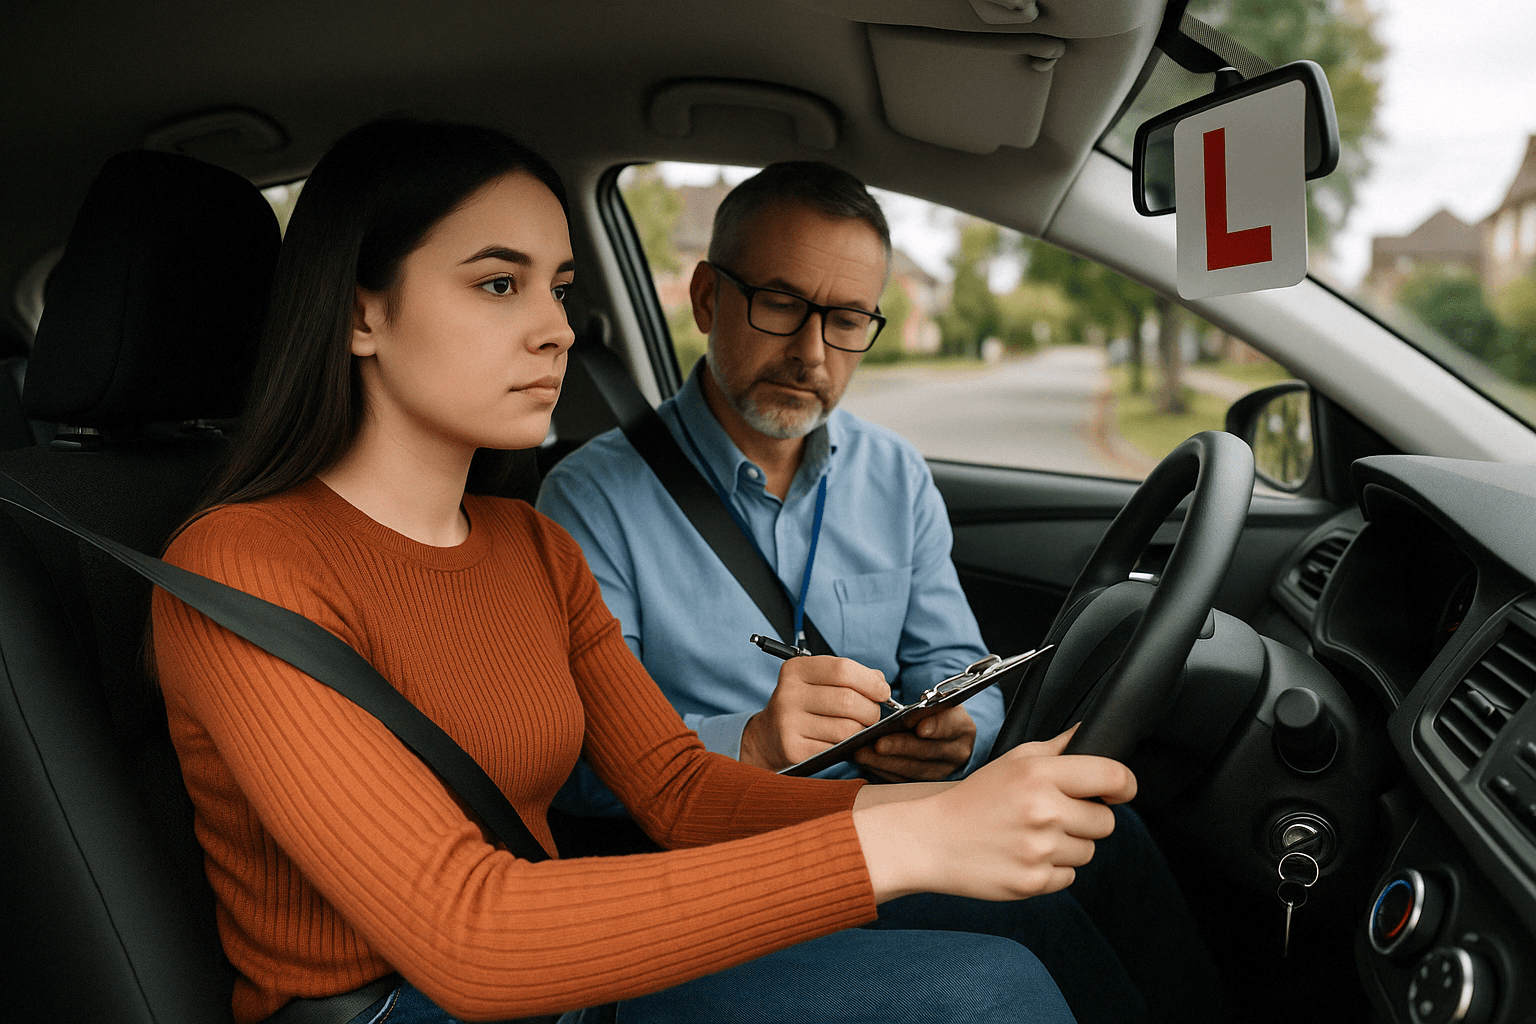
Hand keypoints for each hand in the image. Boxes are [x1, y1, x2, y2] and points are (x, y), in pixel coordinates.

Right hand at [738, 656, 889, 770]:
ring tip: (858, 729)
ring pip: (846, 728)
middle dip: (871, 710)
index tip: (883, 692)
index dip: (870, 681)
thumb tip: (880, 682)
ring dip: (862, 731)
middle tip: (872, 715)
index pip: (843, 670)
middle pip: (848, 700)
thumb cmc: (804, 704)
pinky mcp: (792, 749)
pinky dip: (847, 747)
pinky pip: (836, 749)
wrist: (768, 736)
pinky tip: (844, 743)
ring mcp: (787, 722)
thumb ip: (851, 676)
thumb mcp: (819, 681)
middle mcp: (788, 693)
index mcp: (796, 669)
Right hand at [852, 726, 1136, 904]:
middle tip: (1053, 815)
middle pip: (1106, 822)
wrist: (930, 840)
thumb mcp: (1012, 762)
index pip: (1113, 777)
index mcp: (1039, 774)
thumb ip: (1056, 749)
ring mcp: (1039, 850)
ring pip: (1088, 851)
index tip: (1118, 791)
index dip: (1124, 786)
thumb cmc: (973, 799)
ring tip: (1031, 836)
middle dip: (1086, 819)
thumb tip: (1089, 733)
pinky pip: (1068, 877)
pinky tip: (1022, 855)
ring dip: (1068, 846)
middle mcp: (1043, 811)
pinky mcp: (1033, 882)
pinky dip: (1051, 870)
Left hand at [853, 705, 976, 781]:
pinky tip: (866, 762)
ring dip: (885, 762)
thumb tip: (901, 714)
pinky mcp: (924, 784)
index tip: (919, 728)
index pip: (950, 726)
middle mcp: (956, 752)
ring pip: (913, 770)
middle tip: (878, 743)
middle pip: (928, 751)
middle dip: (900, 747)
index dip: (935, 727)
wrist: (944, 737)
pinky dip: (883, 771)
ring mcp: (942, 771)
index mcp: (962, 727)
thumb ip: (925, 705)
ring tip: (862, 753)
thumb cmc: (935, 713)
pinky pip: (902, 780)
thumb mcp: (937, 703)